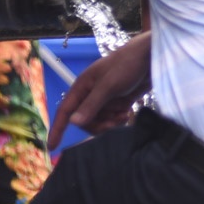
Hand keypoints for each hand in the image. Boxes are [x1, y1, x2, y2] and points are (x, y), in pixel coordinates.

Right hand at [47, 32, 152, 148]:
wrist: (152, 57)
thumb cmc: (127, 65)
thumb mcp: (108, 85)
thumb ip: (91, 104)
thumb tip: (73, 122)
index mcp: (82, 86)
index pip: (65, 111)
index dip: (57, 128)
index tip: (52, 147)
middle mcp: (91, 94)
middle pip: (85, 121)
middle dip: (99, 124)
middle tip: (114, 121)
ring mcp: (106, 99)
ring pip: (100, 121)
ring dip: (111, 121)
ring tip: (124, 113)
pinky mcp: (119, 102)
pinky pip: (112, 119)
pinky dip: (119, 119)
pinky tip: (128, 112)